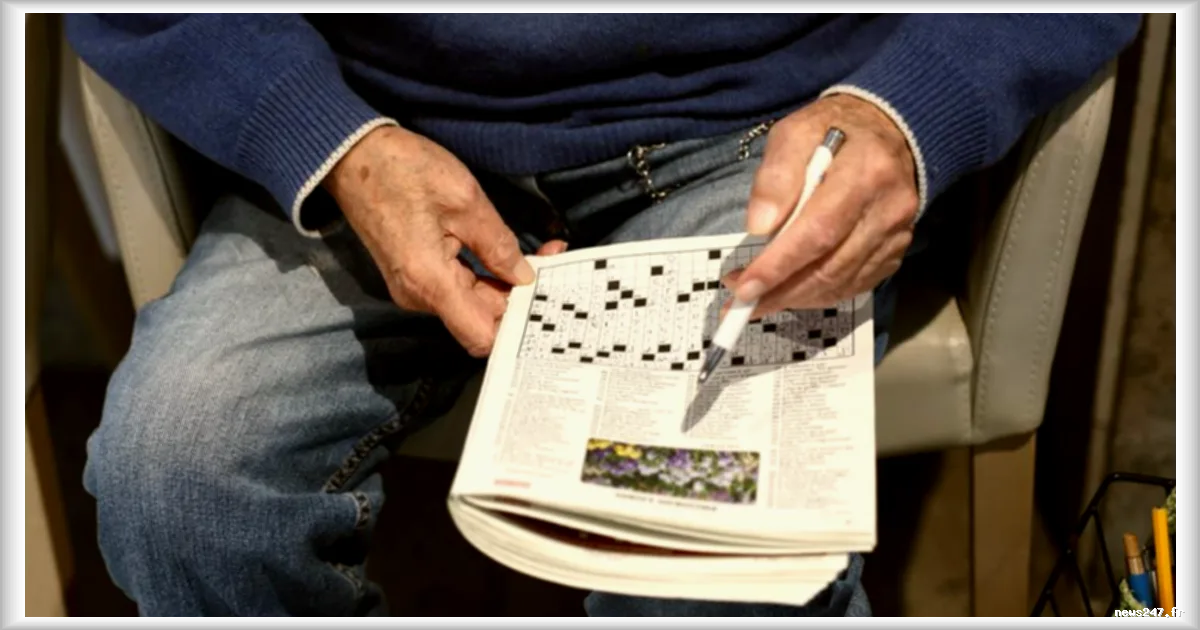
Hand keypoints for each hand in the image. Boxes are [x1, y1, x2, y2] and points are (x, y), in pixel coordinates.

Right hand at [325, 125, 566, 356]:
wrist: (352, 156)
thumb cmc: (403, 171)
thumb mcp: (465, 200)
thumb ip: (498, 244)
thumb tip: (524, 276)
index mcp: (430, 282)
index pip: (481, 337)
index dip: (518, 326)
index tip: (547, 300)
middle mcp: (419, 296)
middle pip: (481, 318)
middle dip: (520, 296)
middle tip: (556, 261)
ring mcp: (414, 287)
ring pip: (472, 302)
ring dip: (506, 284)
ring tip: (543, 253)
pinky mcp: (415, 274)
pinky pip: (457, 287)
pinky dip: (486, 275)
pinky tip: (511, 255)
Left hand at [726, 94, 918, 315]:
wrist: (891, 130)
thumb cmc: (834, 130)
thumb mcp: (796, 132)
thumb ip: (776, 175)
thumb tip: (759, 226)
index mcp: (864, 172)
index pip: (818, 230)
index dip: (780, 265)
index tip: (744, 287)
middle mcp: (888, 208)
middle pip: (830, 266)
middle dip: (781, 290)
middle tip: (741, 301)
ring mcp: (897, 234)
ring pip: (842, 282)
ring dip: (796, 298)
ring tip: (759, 298)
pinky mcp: (897, 250)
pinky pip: (855, 285)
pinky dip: (820, 295)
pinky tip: (793, 291)